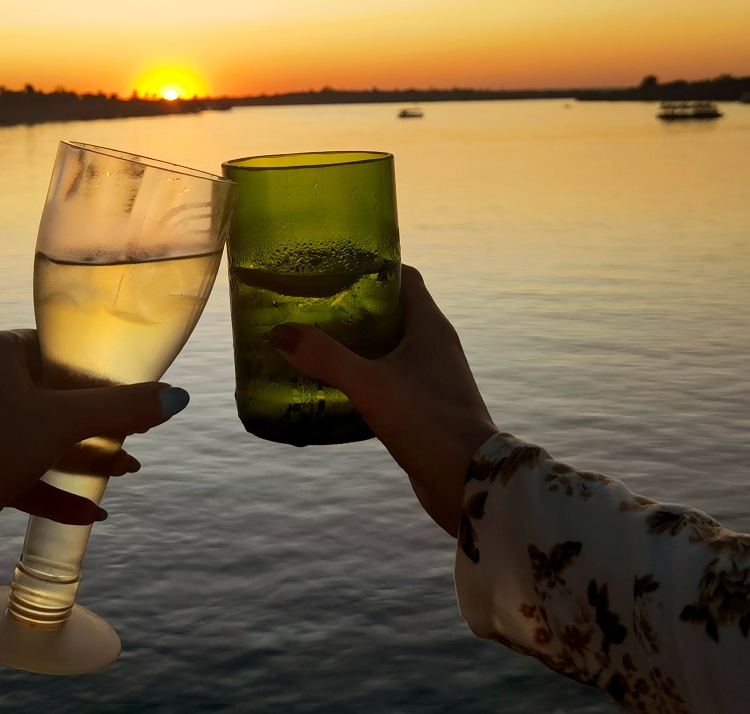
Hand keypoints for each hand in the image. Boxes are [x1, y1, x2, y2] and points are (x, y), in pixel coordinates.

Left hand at [0, 329, 184, 566]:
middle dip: (94, 423)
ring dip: (80, 458)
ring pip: (37, 438)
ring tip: (124, 474)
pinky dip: (53, 490)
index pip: (51, 347)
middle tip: (133, 437)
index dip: (91, 369)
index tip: (125, 389)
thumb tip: (177, 396)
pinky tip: (90, 515)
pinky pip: (20, 471)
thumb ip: (122, 409)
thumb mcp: (65, 422)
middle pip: (48, 396)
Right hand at [270, 266, 495, 535]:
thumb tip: (280, 333)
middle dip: (355, 307)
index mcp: (431, 326)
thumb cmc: (427, 422)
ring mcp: (434, 378)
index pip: (404, 278)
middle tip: (314, 306)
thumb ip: (326, 357)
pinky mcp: (426, 407)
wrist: (469, 482)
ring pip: (391, 348)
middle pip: (393, 311)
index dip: (373, 267)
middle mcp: (436, 346)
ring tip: (317, 343)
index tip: (335, 267)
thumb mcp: (370, 385)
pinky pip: (391, 379)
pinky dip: (366, 376)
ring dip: (359, 344)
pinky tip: (336, 387)